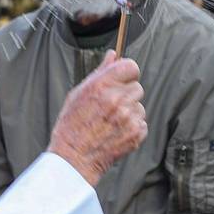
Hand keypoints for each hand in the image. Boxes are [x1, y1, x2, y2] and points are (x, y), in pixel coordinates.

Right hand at [48, 54, 146, 186]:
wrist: (74, 158)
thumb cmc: (72, 125)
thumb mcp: (79, 93)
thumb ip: (100, 72)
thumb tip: (113, 54)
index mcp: (102, 86)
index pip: (131, 66)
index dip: (127, 72)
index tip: (122, 79)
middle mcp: (117, 100)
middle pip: (137, 87)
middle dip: (127, 94)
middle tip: (111, 106)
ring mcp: (128, 118)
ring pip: (140, 106)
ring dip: (130, 112)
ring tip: (111, 122)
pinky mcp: (136, 134)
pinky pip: (142, 123)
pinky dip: (132, 127)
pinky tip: (116, 132)